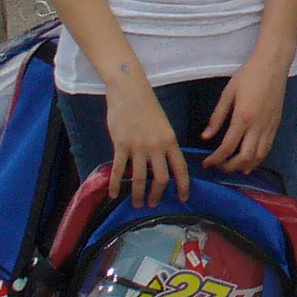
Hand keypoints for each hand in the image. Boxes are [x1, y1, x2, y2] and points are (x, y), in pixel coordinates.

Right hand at [104, 74, 188, 205]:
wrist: (129, 91)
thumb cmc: (147, 106)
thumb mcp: (163, 125)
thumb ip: (164, 144)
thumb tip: (164, 163)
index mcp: (170, 140)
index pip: (180, 168)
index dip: (183, 185)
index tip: (183, 198)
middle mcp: (156, 146)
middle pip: (161, 178)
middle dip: (157, 195)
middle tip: (153, 205)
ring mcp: (138, 146)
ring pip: (140, 178)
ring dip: (138, 194)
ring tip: (137, 204)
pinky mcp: (121, 145)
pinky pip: (119, 170)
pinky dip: (116, 184)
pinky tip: (113, 194)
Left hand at [203, 48, 290, 172]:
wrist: (273, 64)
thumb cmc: (248, 75)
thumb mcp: (228, 93)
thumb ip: (217, 117)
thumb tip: (205, 137)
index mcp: (243, 117)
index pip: (227, 147)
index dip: (215, 159)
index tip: (206, 163)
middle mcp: (258, 126)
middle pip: (244, 158)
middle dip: (230, 167)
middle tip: (219, 167)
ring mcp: (269, 126)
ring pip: (259, 156)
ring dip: (245, 166)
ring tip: (233, 168)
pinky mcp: (276, 124)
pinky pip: (268, 148)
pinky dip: (258, 158)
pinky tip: (250, 161)